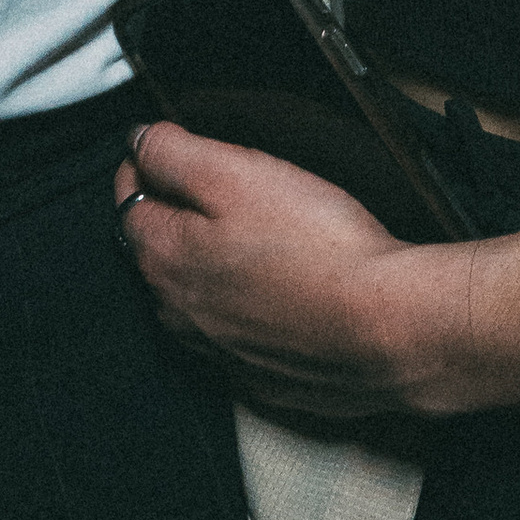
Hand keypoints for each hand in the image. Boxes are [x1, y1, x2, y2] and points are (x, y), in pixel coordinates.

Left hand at [115, 119, 481, 420]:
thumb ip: (176, 154)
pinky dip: (244, 310)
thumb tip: (140, 141)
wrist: (390, 330)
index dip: (141, 166)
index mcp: (167, 261)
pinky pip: (238, 337)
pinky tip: (273, 292)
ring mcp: (224, 354)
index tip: (152, 149)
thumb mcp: (236, 173)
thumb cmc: (319, 250)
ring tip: (235, 238)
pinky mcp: (267, 378)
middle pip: (156, 254)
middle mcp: (184, 316)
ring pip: (196, 300)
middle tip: (195, 186)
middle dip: (168, 217)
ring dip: (204, 268)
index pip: (128, 202)